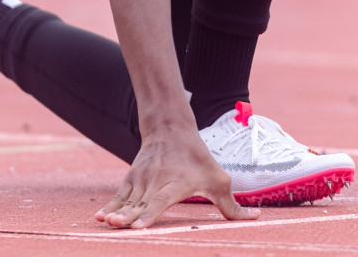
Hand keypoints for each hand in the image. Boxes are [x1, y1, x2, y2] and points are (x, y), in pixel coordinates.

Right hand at [95, 125, 258, 228]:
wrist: (171, 129)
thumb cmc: (198, 158)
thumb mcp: (219, 180)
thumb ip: (232, 205)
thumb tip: (257, 217)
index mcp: (175, 183)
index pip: (159, 201)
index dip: (149, 214)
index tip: (138, 226)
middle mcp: (155, 182)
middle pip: (140, 204)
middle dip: (128, 217)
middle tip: (119, 227)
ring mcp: (140, 181)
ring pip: (127, 201)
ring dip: (116, 214)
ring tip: (106, 224)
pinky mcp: (131, 180)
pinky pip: (119, 197)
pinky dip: (110, 207)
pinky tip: (100, 219)